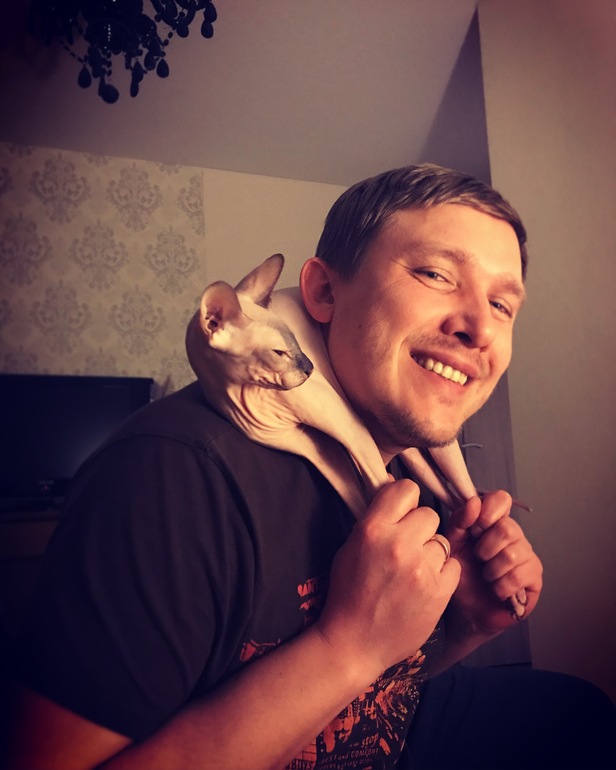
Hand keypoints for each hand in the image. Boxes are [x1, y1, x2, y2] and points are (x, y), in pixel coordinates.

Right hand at [315, 479, 460, 679]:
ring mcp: (421, 568)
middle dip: (419, 529)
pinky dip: (442, 574)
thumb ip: (377, 518)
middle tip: (406, 549)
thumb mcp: (351, 546)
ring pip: (442, 542)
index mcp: (372, 529)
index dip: (406, 502)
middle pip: (429, 515)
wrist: (354, 641)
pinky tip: (423, 586)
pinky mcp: (439, 591)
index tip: (401, 516)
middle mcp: (398, 544)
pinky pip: (453, 566)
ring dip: (431, 553)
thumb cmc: (349, 592)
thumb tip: (395, 485)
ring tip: (412, 573)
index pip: (406, 489)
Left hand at [444, 491, 542, 638]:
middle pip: (508, 528)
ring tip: (486, 577)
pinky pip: (519, 575)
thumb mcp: (452, 545)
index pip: (501, 499)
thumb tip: (474, 503)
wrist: (466, 610)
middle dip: (486, 548)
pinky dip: (501, 586)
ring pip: (513, 553)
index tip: (475, 527)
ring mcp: (526, 555)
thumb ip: (459, 522)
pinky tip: (496, 589)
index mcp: (492, 522)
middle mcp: (513, 534)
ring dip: (492, 570)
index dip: (490, 511)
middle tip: (478, 559)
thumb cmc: (461, 574)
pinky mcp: (533, 577)